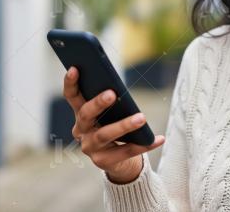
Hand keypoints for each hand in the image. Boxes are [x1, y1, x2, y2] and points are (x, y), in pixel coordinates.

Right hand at [63, 66, 164, 182]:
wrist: (118, 160)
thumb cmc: (114, 127)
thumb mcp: (110, 113)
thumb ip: (110, 101)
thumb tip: (119, 87)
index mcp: (80, 114)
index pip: (71, 96)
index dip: (70, 82)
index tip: (75, 68)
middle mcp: (81, 131)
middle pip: (86, 115)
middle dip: (98, 103)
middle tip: (112, 94)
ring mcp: (90, 147)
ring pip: (105, 134)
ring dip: (124, 125)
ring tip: (142, 117)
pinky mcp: (103, 162)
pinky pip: (126, 151)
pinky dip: (144, 145)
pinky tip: (159, 138)